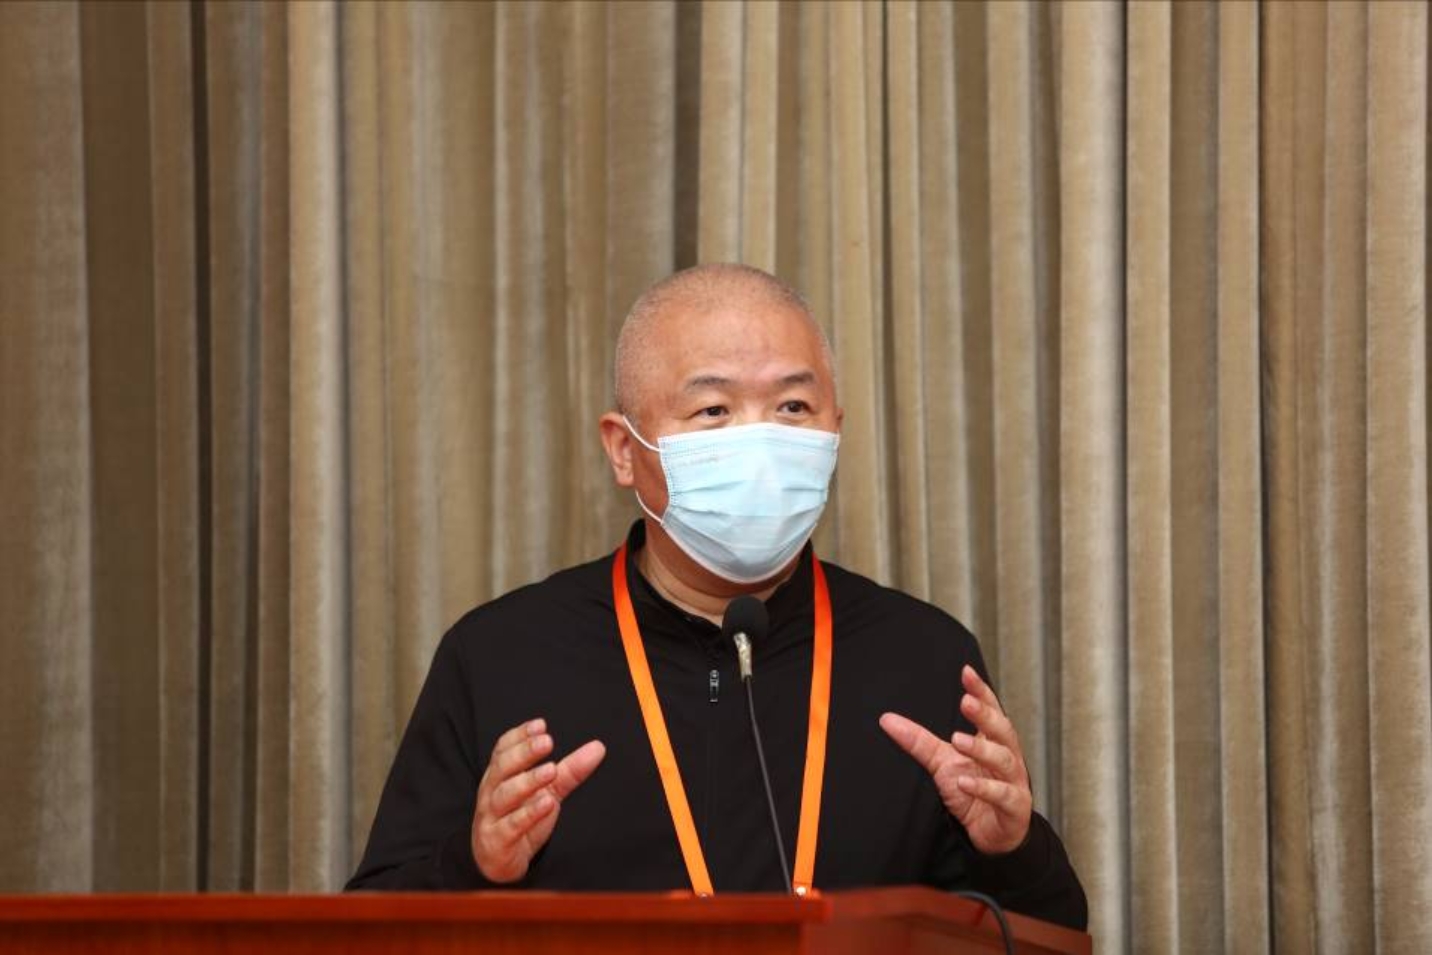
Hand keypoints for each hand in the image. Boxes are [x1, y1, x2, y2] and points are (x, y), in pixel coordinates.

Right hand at [471, 718, 605, 882]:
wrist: (498, 861)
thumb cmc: (520, 818)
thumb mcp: (548, 791)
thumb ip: (570, 770)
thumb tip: (598, 747)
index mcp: (500, 775)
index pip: (503, 749)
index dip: (520, 735)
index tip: (541, 725)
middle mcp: (492, 792)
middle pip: (503, 767)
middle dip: (524, 752)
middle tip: (547, 742)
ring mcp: (492, 816)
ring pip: (505, 795)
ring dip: (528, 781)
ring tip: (551, 770)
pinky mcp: (497, 841)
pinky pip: (511, 826)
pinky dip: (529, 814)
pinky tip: (547, 803)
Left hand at [879, 665, 1031, 854]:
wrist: (990, 834)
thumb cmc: (971, 792)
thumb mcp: (942, 762)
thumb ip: (918, 741)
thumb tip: (886, 720)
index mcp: (992, 742)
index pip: (991, 711)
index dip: (981, 692)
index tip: (967, 672)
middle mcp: (1008, 757)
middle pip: (1003, 730)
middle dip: (985, 715)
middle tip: (966, 701)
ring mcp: (1014, 782)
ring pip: (1004, 760)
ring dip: (981, 749)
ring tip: (958, 740)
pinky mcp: (1014, 808)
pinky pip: (1003, 795)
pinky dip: (984, 788)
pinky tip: (964, 782)